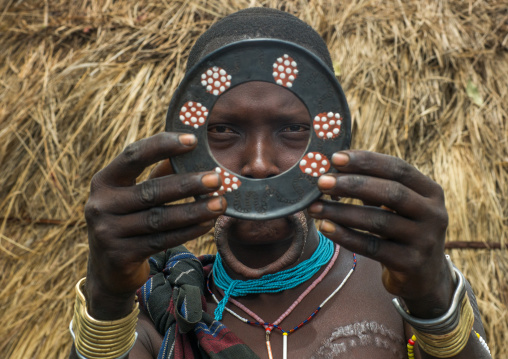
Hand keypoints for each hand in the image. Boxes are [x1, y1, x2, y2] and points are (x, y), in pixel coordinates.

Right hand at [83, 132, 225, 318]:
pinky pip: (161, 241)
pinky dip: (187, 231)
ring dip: (194, 210)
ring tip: (220, 204)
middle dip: (187, 184)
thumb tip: (193, 152)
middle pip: (151, 191)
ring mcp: (107, 232)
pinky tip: (207, 224)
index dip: (162, 145)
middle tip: (217, 179)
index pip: (133, 156)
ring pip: (160, 219)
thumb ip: (159, 174)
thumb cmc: (129, 220)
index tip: (192, 140)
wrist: (108, 269)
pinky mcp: (120, 256)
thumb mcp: (135, 195)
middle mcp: (100, 205)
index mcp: (104, 181)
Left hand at [308, 150, 453, 317]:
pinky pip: (372, 247)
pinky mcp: (411, 264)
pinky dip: (346, 236)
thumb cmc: (401, 230)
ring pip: (378, 221)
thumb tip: (331, 171)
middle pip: (390, 192)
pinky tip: (325, 228)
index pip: (398, 168)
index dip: (366, 161)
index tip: (336, 158)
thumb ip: (371, 187)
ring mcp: (425, 240)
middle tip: (321, 182)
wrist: (424, 276)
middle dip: (352, 185)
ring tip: (314, 208)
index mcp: (431, 191)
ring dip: (341, 212)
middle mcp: (433, 214)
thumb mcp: (396, 206)